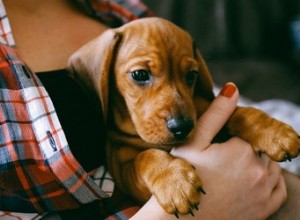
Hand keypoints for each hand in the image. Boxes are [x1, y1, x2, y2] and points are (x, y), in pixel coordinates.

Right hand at [132, 83, 286, 219]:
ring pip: (273, 166)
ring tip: (235, 166)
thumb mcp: (194, 142)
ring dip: (260, 161)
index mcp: (243, 151)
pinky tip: (254, 179)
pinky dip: (271, 181)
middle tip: (224, 156)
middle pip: (263, 147)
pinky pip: (279, 189)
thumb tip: (233, 88)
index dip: (235, 134)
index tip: (221, 143)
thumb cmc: (184, 176)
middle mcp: (260, 172)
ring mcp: (264, 193)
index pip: (250, 131)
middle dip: (247, 147)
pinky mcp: (264, 210)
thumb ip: (216, 114)